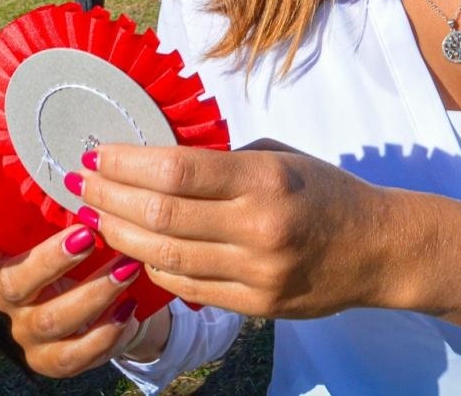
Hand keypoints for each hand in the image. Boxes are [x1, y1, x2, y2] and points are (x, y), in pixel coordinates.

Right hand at [0, 219, 162, 375]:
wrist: (112, 308)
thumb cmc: (85, 261)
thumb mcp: (68, 234)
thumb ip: (60, 212)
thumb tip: (81, 168)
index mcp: (3, 260)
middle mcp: (8, 297)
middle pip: (16, 283)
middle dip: (53, 260)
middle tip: (90, 235)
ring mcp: (27, 332)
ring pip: (52, 319)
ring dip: (94, 292)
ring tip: (127, 269)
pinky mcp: (50, 360)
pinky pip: (74, 354)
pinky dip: (104, 332)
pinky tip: (128, 308)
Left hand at [72, 141, 391, 319]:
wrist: (378, 248)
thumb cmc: (324, 191)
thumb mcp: (279, 156)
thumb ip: (222, 161)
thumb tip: (155, 161)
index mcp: (265, 178)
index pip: (177, 171)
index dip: (126, 164)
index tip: (97, 155)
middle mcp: (259, 227)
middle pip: (161, 216)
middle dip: (110, 199)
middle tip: (82, 184)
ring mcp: (257, 273)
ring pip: (165, 257)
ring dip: (121, 235)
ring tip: (97, 217)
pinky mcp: (255, 306)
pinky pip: (187, 287)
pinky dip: (154, 266)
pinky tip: (136, 249)